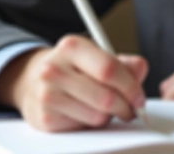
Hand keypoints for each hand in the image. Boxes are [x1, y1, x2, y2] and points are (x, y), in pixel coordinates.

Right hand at [0, 35, 147, 131]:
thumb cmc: (72, 69)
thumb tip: (140, 69)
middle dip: (126, 107)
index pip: (109, 69)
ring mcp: (47, 95)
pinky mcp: (45, 119)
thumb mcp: (96, 57)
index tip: (139, 98)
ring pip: (98, 116)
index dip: (131, 87)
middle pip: (106, 97)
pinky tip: (85, 111)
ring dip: (108, 116)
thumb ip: (123, 63)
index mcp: (72, 47)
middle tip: (131, 109)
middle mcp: (54, 69)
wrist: (33, 81)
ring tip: (103, 106)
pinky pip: (83, 127)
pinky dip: (91, 123)